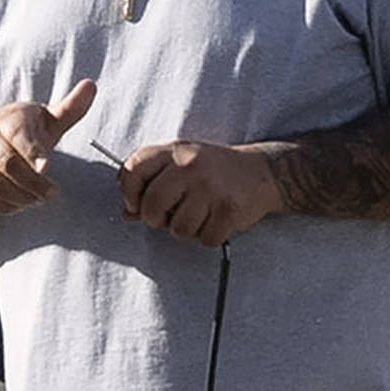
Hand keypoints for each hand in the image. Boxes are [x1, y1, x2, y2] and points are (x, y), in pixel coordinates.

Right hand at [0, 78, 96, 215]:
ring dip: (22, 196)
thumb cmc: (21, 129)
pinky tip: (24, 203)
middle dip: (33, 183)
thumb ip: (69, 108)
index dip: (32, 152)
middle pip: (7, 164)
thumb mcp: (44, 118)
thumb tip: (91, 86)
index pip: (18, 135)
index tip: (46, 167)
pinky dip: (7, 205)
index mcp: (8, 120)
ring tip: (41, 199)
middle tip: (55, 194)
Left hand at [117, 135, 285, 245]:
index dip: (128, 192)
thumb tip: (127, 213)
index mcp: (174, 151)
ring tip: (199, 214)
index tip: (136, 204)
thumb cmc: (214, 170)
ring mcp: (210, 188)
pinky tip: (215, 220)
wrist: (262, 172)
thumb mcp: (180, 164)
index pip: (133, 169)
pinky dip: (208, 236)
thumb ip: (151, 184)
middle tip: (168, 216)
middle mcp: (190, 166)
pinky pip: (204, 238)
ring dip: (186, 230)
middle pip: (152, 205)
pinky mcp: (228, 210)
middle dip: (155, 219)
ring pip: (178, 228)